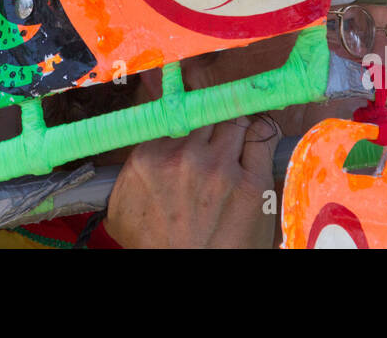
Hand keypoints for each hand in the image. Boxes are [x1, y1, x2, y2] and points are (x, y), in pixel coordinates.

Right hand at [102, 115, 280, 247]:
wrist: (187, 274)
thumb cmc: (155, 248)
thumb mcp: (122, 212)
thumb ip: (128, 175)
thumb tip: (136, 151)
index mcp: (149, 158)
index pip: (174, 113)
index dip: (188, 116)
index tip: (194, 120)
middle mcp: (183, 156)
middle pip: (205, 112)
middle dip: (212, 120)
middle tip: (218, 132)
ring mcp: (219, 167)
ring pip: (234, 119)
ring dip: (238, 126)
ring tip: (240, 138)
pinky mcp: (251, 182)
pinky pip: (263, 135)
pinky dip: (263, 132)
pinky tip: (261, 140)